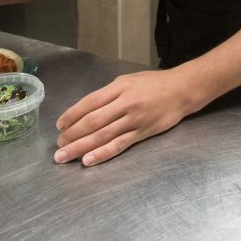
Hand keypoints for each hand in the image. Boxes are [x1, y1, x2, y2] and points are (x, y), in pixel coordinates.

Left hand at [53, 69, 197, 166]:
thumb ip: (109, 94)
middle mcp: (125, 104)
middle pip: (93, 121)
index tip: (59, 125)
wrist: (182, 90)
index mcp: (119, 88)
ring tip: (65, 156)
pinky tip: (88, 160)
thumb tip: (86, 110)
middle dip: (72, 134)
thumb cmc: (154, 83)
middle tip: (58, 145)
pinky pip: (119, 145)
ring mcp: (134, 120)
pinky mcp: (142, 133)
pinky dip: (102, 154)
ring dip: (81, 147)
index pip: (90, 103)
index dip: (72, 115)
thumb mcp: (129, 80)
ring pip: (103, 136)